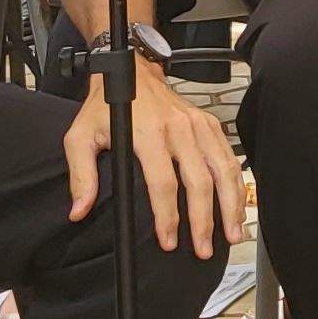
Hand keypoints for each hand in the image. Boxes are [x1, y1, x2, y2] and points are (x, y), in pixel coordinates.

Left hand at [63, 64, 246, 257]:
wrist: (132, 69)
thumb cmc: (107, 105)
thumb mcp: (80, 136)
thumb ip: (81, 175)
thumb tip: (79, 211)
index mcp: (148, 132)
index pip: (163, 183)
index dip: (168, 216)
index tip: (168, 241)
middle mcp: (179, 128)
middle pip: (199, 181)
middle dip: (204, 220)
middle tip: (203, 249)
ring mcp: (199, 124)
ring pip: (223, 170)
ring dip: (230, 204)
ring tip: (232, 234)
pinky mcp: (210, 123)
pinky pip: (229, 157)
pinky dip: (238, 183)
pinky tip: (238, 206)